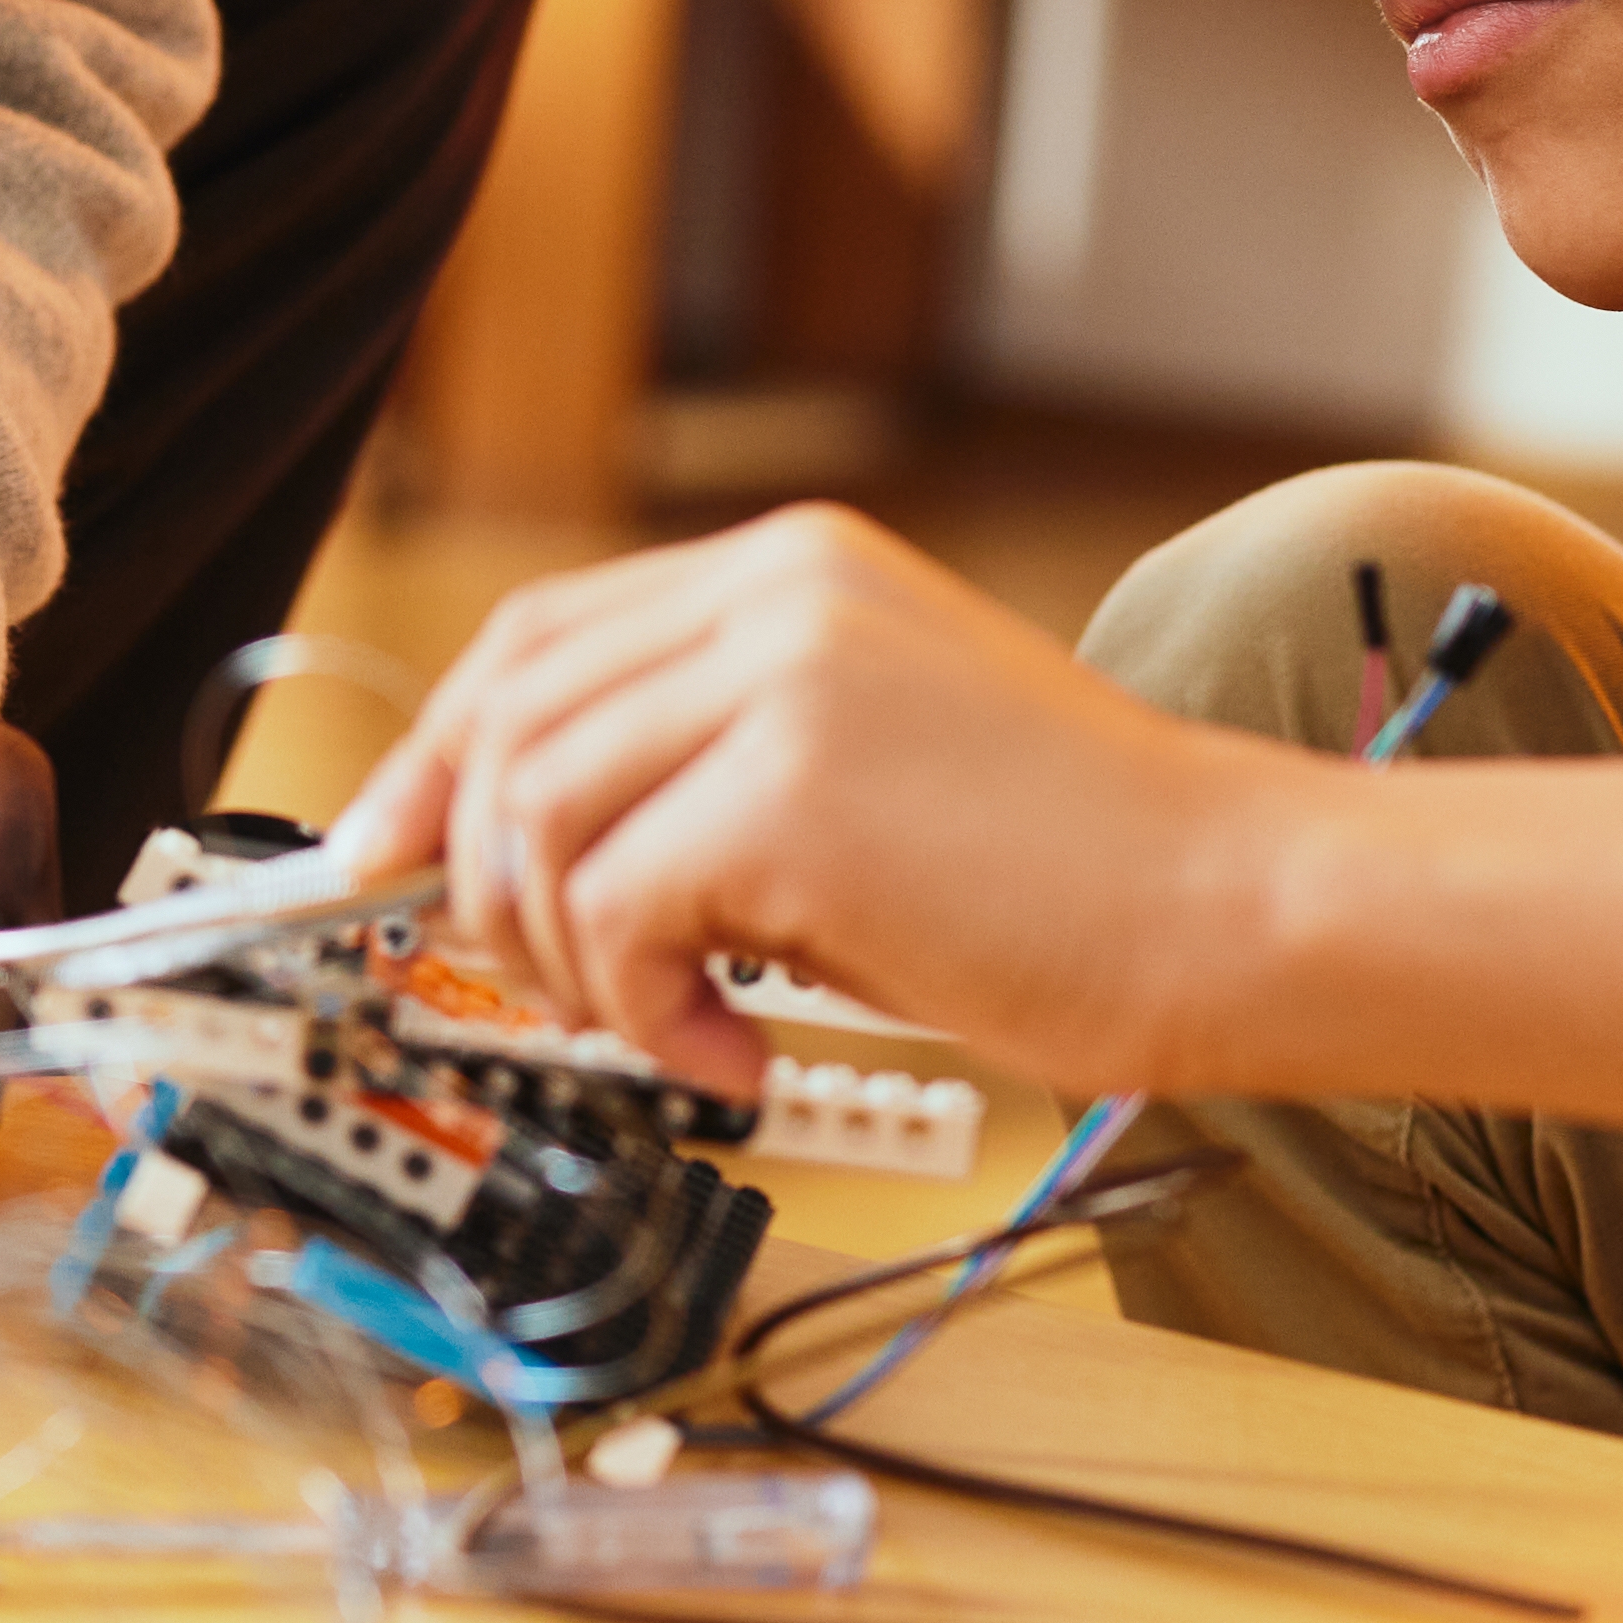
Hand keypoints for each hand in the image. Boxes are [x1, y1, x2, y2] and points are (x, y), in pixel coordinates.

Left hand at [315, 503, 1291, 1100]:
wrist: (1237, 906)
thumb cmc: (1076, 873)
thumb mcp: (868, 763)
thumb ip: (713, 764)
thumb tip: (520, 860)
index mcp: (791, 573)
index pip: (536, 640)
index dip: (437, 760)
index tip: (385, 866)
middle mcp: (776, 595)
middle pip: (506, 720)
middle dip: (476, 878)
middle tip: (539, 988)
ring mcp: (784, 679)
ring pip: (536, 818)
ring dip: (568, 959)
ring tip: (672, 1023)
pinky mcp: (793, 792)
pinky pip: (613, 910)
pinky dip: (641, 1010)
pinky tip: (732, 1050)